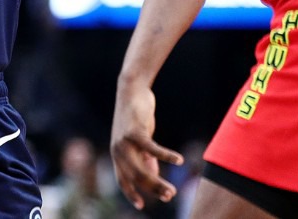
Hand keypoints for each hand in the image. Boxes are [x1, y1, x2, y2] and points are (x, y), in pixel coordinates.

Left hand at [110, 83, 183, 209]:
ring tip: (172, 190)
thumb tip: (153, 174)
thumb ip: (144, 157)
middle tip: (169, 196)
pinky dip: (166, 156)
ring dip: (158, 181)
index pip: (122, 179)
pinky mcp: (134, 132)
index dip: (130, 193)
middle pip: (135, 178)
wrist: (131, 91)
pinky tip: (179, 160)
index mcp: (117, 154)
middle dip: (153, 190)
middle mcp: (118, 150)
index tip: (140, 206)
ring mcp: (124, 142)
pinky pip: (151, 149)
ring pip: (141, 169)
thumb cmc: (136, 117)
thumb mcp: (138, 140)